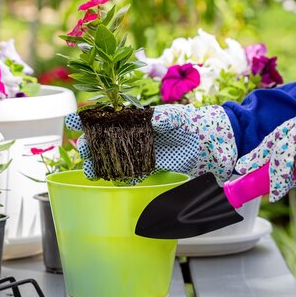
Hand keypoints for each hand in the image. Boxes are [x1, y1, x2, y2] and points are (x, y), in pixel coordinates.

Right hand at [65, 104, 237, 182]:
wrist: (223, 143)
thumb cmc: (200, 123)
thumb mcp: (181, 116)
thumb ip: (166, 117)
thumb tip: (149, 119)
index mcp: (141, 120)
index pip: (110, 119)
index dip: (90, 120)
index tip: (72, 121)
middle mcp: (140, 137)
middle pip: (108, 142)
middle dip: (91, 145)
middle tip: (81, 150)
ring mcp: (147, 154)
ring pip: (117, 160)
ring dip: (101, 164)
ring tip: (89, 170)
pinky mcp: (157, 171)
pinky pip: (134, 175)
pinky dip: (121, 178)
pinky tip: (110, 180)